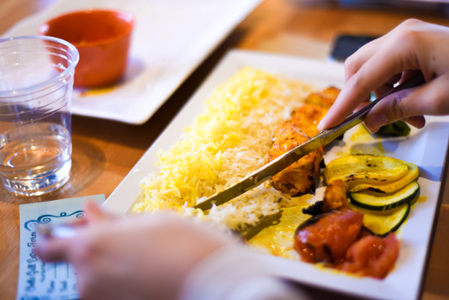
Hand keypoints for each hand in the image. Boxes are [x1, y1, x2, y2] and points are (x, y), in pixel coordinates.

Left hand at [35, 202, 232, 299]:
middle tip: (130, 241)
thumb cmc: (181, 244)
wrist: (210, 281)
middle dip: (99, 250)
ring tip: (147, 259)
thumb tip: (89, 213)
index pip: (48, 248)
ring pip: (98, 279)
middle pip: (81, 262)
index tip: (71, 234)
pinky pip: (112, 292)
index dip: (56, 240)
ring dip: (114, 267)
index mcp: (89, 247)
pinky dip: (124, 283)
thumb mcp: (147, 222)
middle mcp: (86, 279)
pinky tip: (150, 273)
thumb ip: (111, 221)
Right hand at [318, 19, 448, 131]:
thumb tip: (368, 120)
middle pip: (359, 68)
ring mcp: (408, 37)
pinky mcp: (416, 44)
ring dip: (383, 97)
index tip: (325, 126)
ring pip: (374, 70)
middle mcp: (400, 35)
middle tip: (374, 121)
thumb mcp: (438, 100)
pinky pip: (391, 68)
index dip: (341, 107)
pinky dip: (396, 90)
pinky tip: (414, 105)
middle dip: (361, 98)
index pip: (360, 81)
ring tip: (407, 118)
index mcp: (403, 44)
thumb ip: (397, 109)